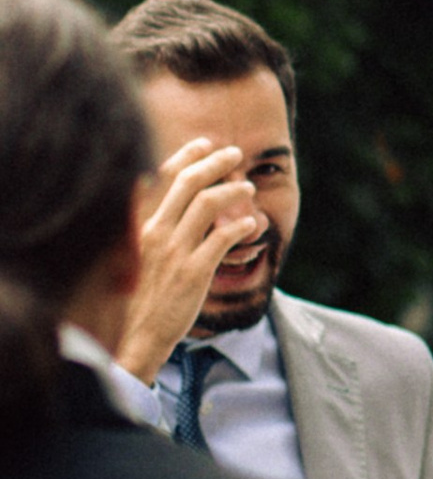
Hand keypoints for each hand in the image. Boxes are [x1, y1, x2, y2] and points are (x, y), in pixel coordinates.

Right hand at [114, 140, 261, 383]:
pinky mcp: (193, 272)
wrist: (137, 334)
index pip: (160, 177)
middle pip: (188, 183)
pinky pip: (222, 239)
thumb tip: (183, 204)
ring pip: (207, 204)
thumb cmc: (140, 294)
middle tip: (235, 154)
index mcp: (139, 225)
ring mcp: (174, 251)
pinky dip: (240, 226)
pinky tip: (250, 225)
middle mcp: (154, 232)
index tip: (204, 144)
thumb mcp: (137, 253)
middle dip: (215, 162)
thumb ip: (156, 226)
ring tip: (248, 187)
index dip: (185, 156)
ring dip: (233, 190)